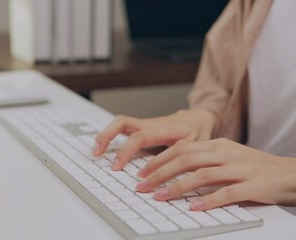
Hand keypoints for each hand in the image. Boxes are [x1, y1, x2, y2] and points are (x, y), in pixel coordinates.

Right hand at [93, 110, 217, 169]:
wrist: (199, 118)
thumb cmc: (198, 133)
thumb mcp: (196, 146)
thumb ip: (180, 157)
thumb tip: (163, 172)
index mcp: (164, 128)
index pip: (140, 136)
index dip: (126, 151)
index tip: (117, 166)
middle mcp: (151, 124)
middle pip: (123, 122)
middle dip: (107, 136)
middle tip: (97, 153)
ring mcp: (145, 124)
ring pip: (120, 123)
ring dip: (106, 135)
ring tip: (96, 151)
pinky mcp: (142, 128)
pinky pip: (123, 128)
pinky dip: (111, 136)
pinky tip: (105, 148)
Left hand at [136, 138, 295, 209]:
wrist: (295, 174)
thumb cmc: (259, 168)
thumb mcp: (230, 157)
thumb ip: (206, 161)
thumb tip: (176, 171)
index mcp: (219, 145)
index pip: (182, 148)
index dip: (159, 160)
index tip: (142, 172)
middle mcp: (227, 153)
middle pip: (186, 159)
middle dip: (160, 173)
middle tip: (142, 186)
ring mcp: (240, 168)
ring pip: (202, 174)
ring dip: (178, 186)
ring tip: (160, 197)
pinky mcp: (253, 185)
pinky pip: (227, 193)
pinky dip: (208, 201)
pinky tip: (194, 208)